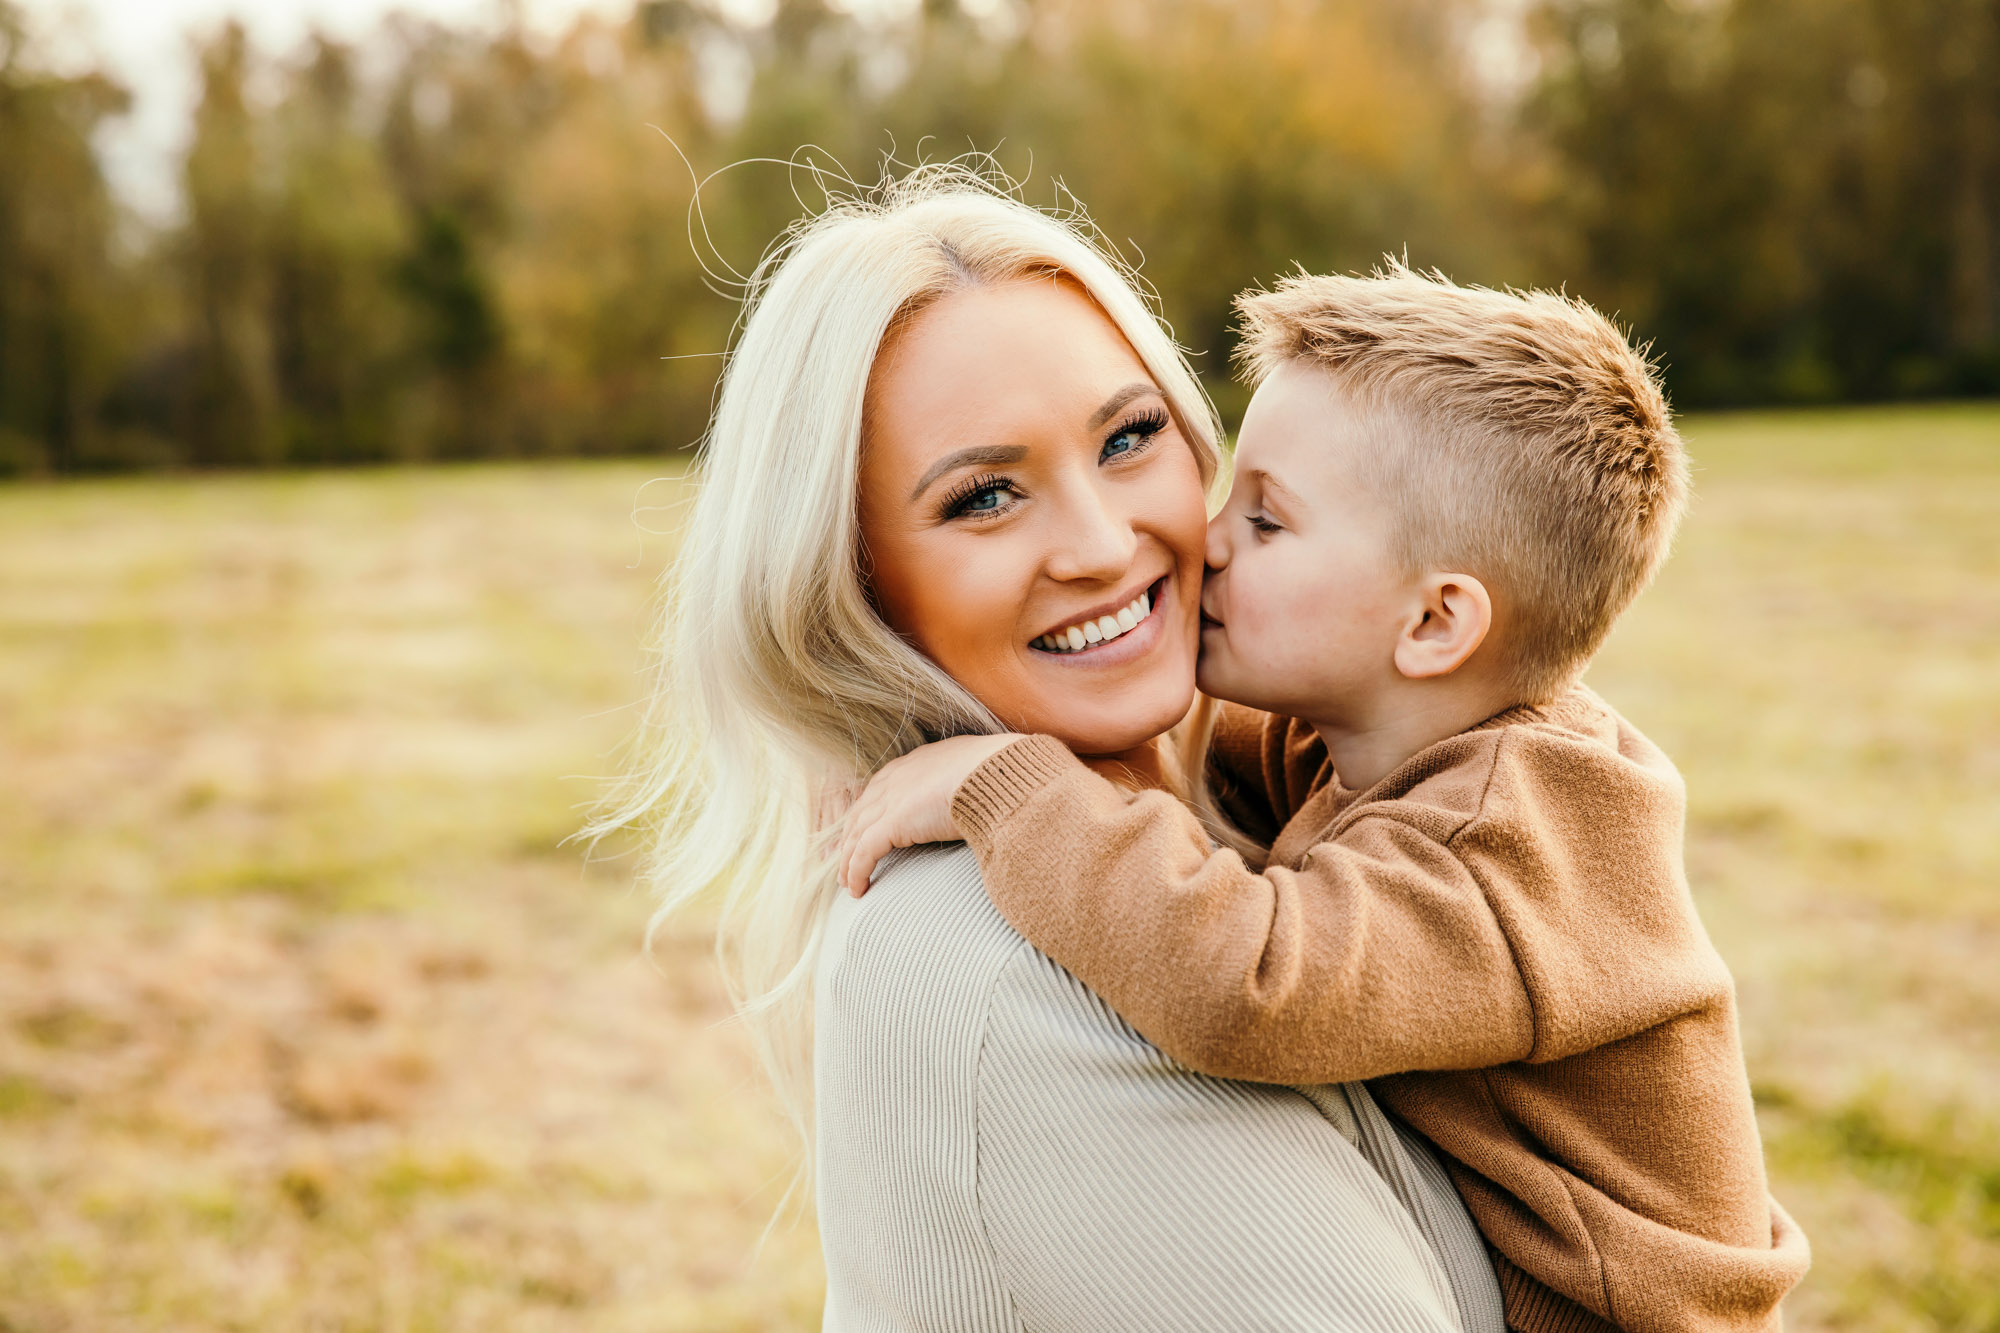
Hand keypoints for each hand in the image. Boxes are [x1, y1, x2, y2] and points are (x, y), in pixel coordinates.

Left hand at [837, 733, 1024, 896]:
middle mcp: (895, 778)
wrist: (996, 774)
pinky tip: (858, 890)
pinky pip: (864, 853)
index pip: (878, 791)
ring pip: (856, 835)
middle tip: (844, 862)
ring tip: (847, 883)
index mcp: (913, 764)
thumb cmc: (995, 773)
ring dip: (848, 862)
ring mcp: (891, 799)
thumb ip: (961, 783)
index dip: (866, 815)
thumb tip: (974, 795)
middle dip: (849, 839)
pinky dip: (856, 872)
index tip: (861, 833)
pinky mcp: (893, 823)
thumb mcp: (972, 771)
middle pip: (860, 813)